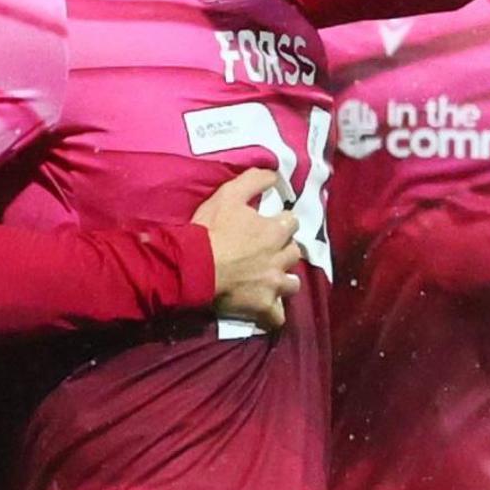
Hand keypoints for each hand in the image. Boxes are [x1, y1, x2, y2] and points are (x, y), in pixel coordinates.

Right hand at [191, 168, 298, 330]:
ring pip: (293, 283)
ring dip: (284, 280)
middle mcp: (280, 258)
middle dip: (284, 250)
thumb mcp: (229, 194)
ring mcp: (273, 284)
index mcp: (274, 231)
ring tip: (272, 279)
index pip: (291, 223)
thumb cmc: (210, 229)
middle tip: (269, 252)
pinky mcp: (263, 306)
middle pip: (294, 252)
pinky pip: (277, 315)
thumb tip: (275, 174)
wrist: (194, 265)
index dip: (281, 223)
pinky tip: (267, 307)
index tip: (271, 225)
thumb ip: (254, 180)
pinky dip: (274, 312)